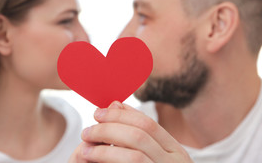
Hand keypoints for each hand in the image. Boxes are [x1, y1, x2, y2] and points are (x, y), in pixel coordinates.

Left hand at [69, 101, 192, 162]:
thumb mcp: (152, 154)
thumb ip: (136, 132)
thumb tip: (115, 104)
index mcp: (176, 151)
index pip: (147, 123)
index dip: (120, 116)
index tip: (98, 113)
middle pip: (139, 135)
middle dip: (108, 129)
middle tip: (87, 131)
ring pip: (133, 156)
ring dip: (104, 149)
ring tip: (85, 147)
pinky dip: (108, 160)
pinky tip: (93, 159)